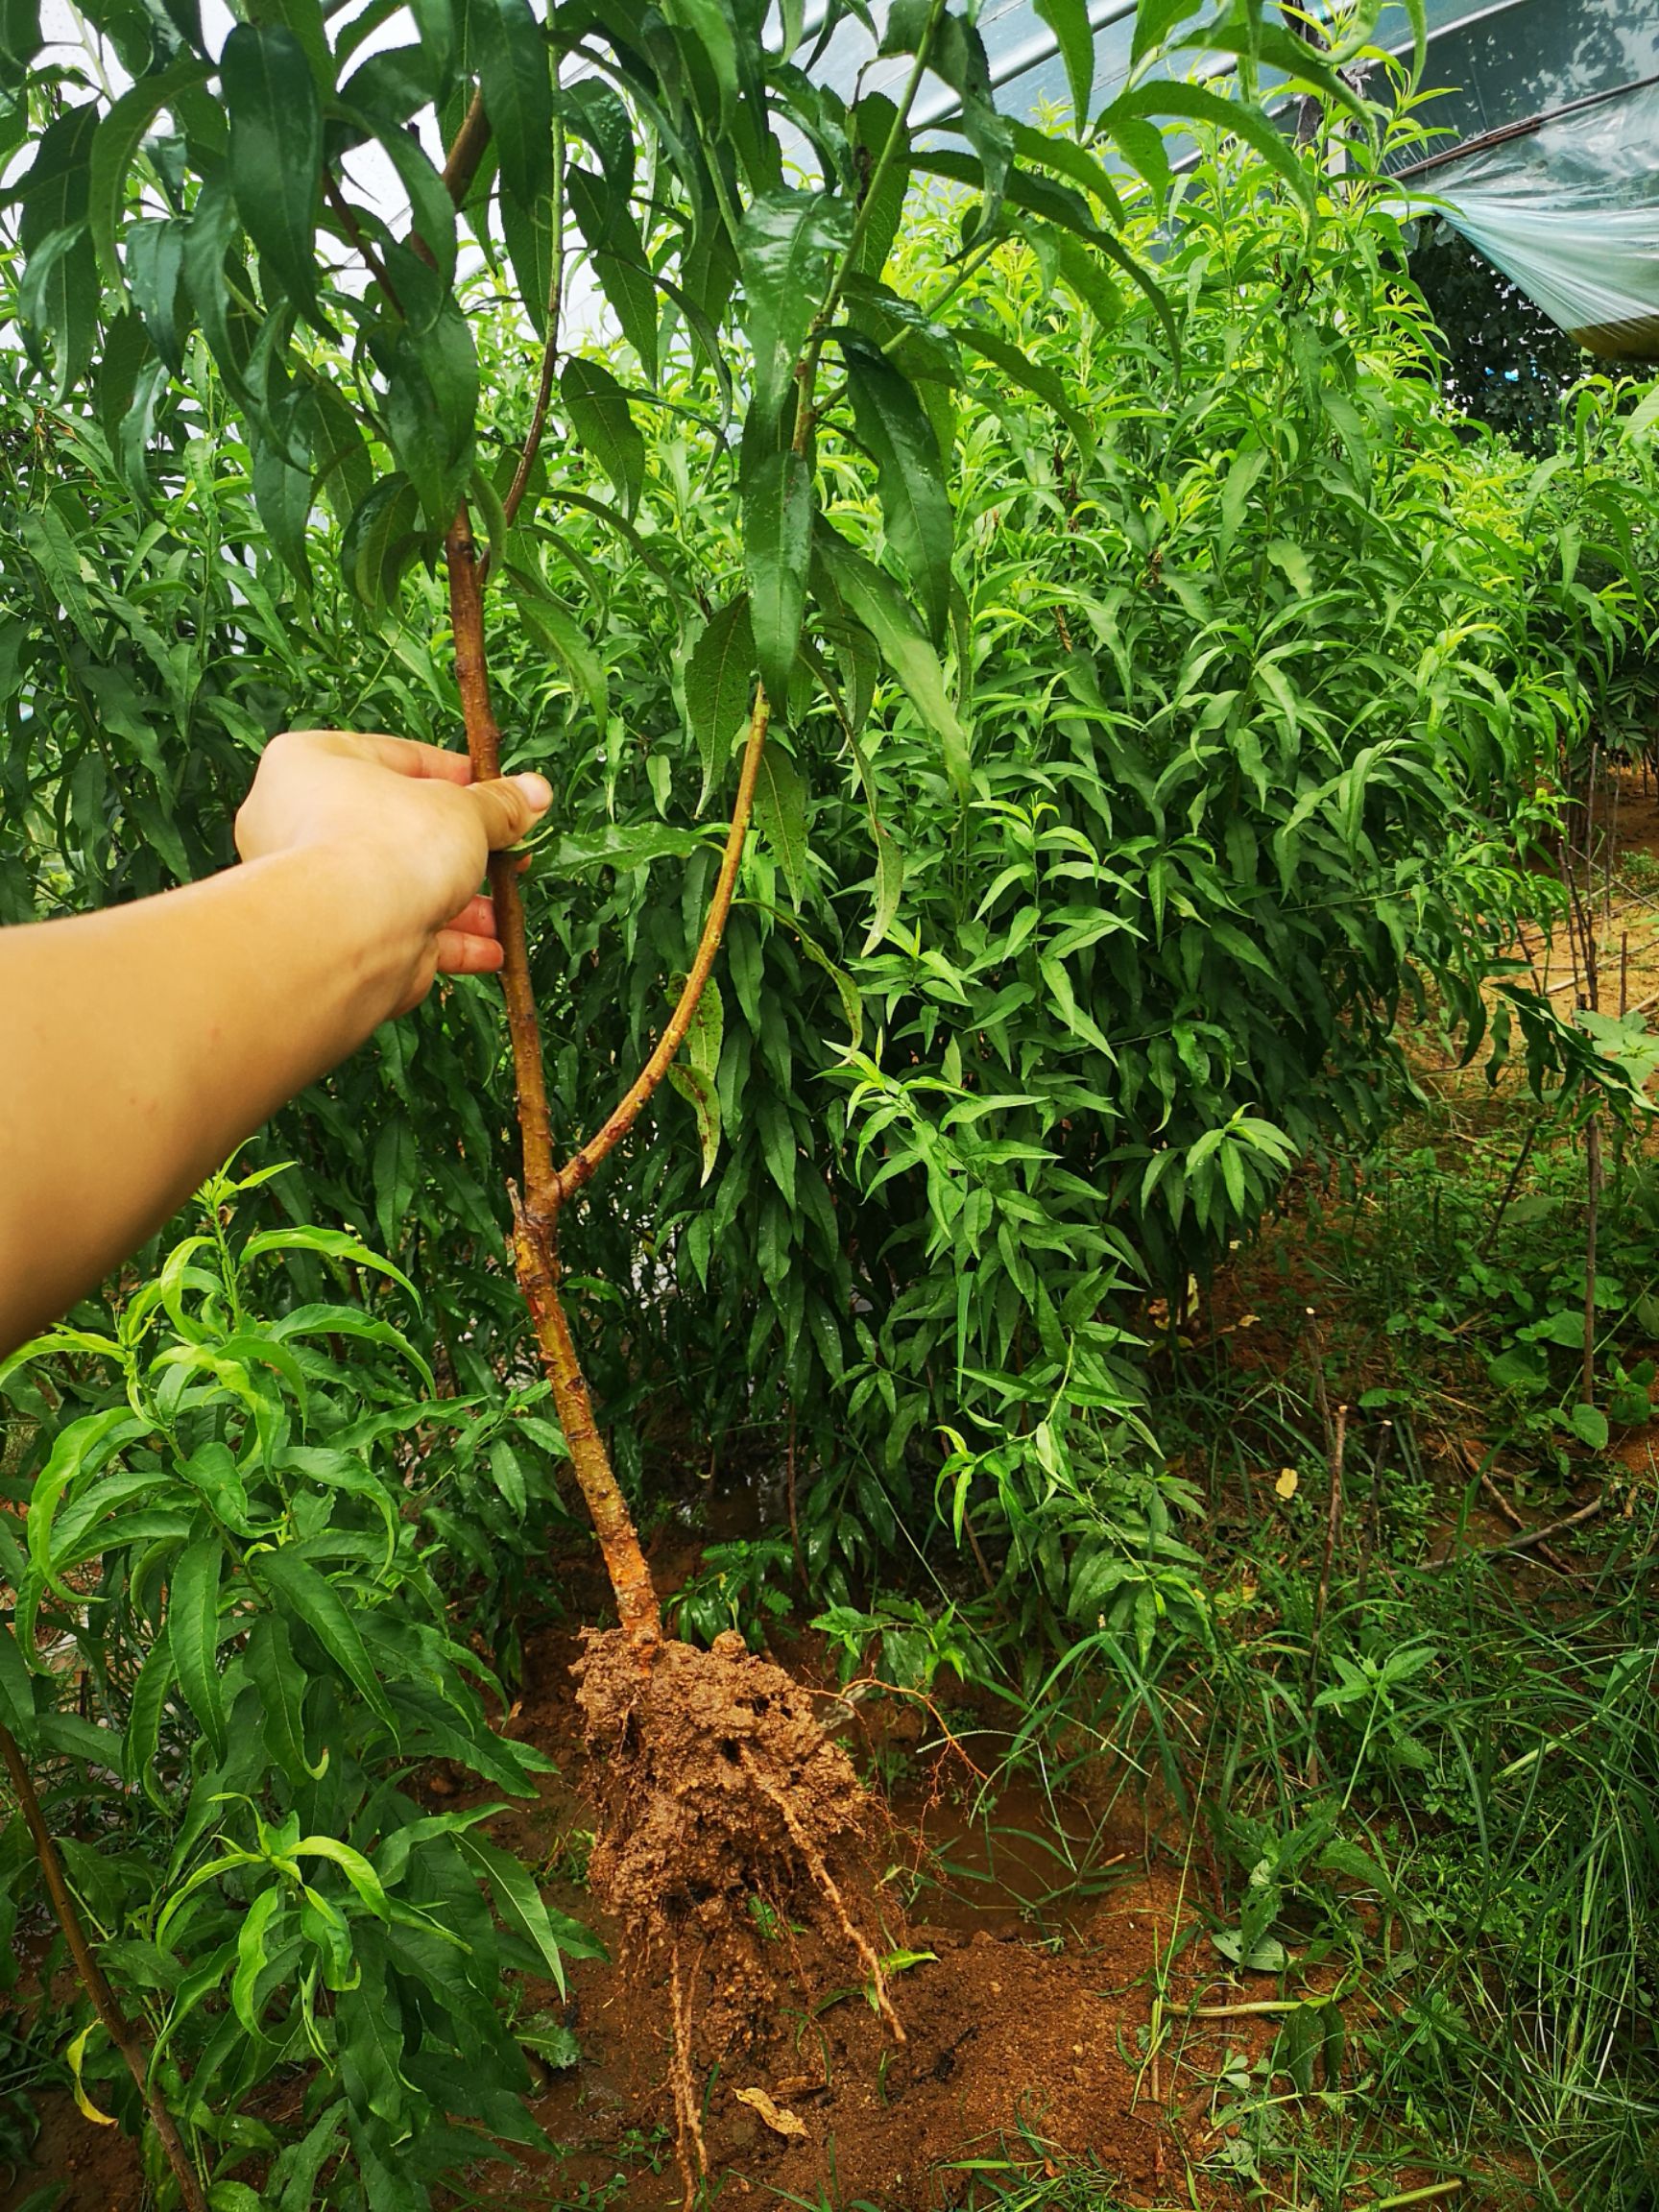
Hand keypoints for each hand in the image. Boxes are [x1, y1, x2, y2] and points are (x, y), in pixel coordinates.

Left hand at [234, 729, 550, 1012]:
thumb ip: (498, 804)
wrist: (350, 935)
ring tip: (505, 910)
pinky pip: (402, 931)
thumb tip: (537, 792)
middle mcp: (302, 821)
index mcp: (313, 764)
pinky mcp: (341, 937)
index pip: (396, 757)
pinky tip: (491, 949)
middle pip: (404, 827)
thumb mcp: (461, 809)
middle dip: (467, 848)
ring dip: (464, 903)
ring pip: (405, 885)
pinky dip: (449, 942)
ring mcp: (320, 884)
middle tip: (511, 853)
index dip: (457, 774)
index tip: (498, 792)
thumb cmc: (390, 844)